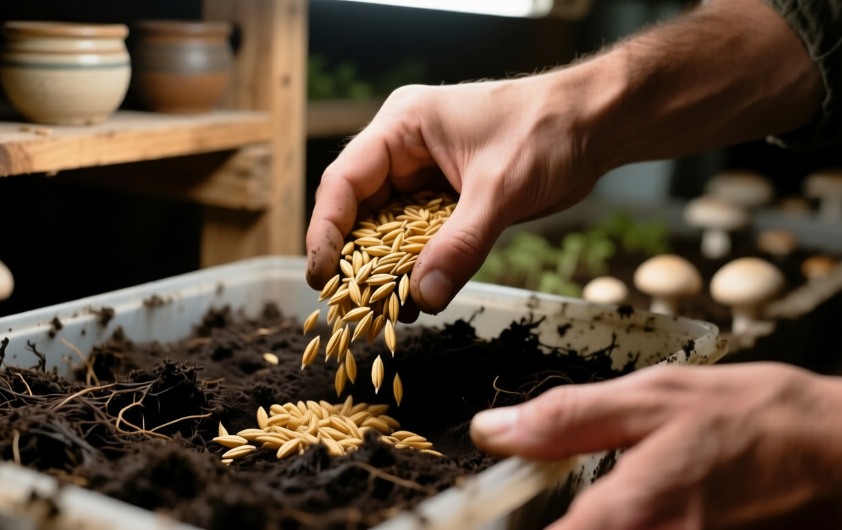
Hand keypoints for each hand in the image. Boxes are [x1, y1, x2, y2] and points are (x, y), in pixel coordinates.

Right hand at [305, 76, 604, 315]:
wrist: (596, 123)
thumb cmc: (548, 130)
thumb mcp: (501, 189)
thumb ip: (462, 244)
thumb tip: (425, 297)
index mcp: (402, 126)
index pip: (345, 180)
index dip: (326, 230)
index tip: (322, 275)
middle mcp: (404, 149)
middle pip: (359, 208)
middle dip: (355, 257)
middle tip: (349, 305)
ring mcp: (425, 173)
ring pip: (389, 227)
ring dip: (387, 268)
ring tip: (384, 311)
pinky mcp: (447, 197)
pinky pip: (421, 236)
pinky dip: (419, 266)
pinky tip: (418, 298)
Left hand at [471, 363, 841, 528]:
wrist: (839, 452)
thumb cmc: (754, 420)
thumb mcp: (654, 398)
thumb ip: (567, 419)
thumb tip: (494, 430)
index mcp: (630, 513)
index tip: (474, 519)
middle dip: (548, 523)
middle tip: (526, 504)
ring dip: (578, 524)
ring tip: (572, 500)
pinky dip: (617, 527)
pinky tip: (617, 510)